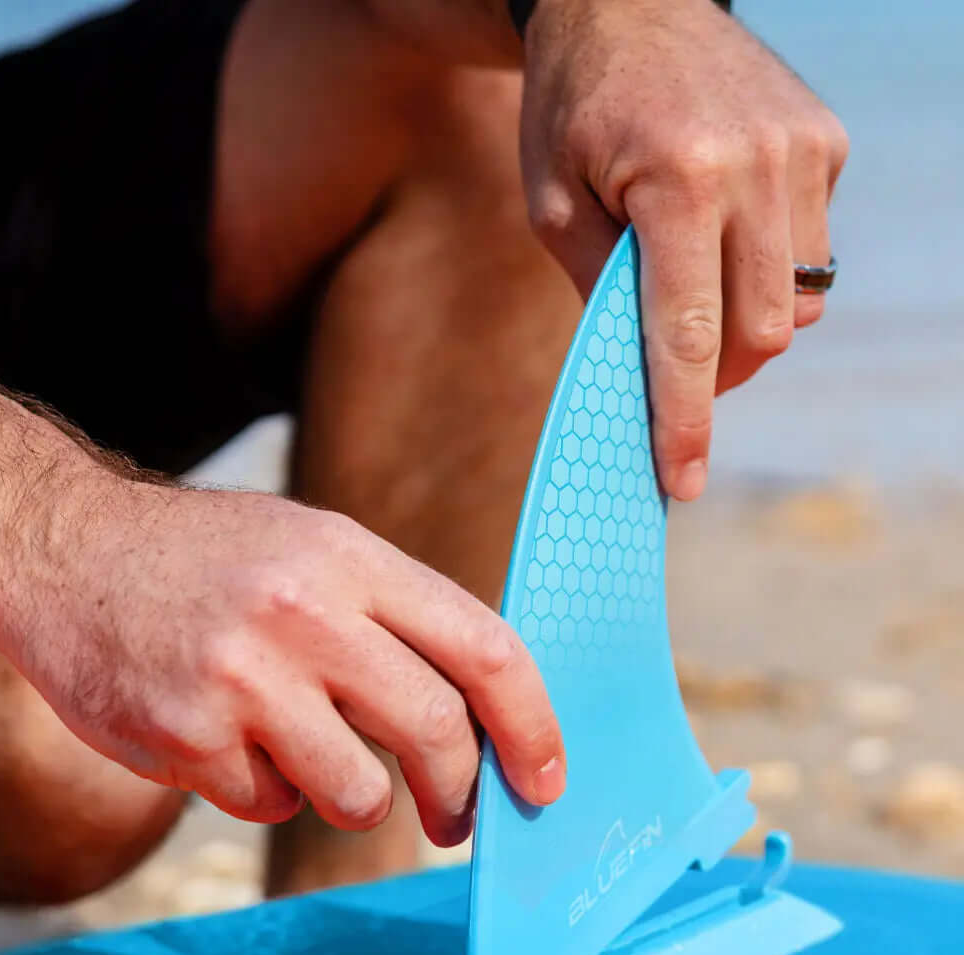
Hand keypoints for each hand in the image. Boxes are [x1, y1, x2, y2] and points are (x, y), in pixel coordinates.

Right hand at [0, 478, 565, 844]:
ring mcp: (241, 677)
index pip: (483, 646)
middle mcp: (302, 613)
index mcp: (349, 558)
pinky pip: (270, 805)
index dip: (532, 723)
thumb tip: (480, 716)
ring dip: (353, 795)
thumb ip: (393, 618)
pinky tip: (229, 741)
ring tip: (308, 753)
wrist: (66, 552)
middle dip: (460, 792)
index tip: (544, 778)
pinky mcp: (186, 735)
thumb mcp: (312, 548)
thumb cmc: (207, 560)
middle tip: (456, 817)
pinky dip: (269, 791)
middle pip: (436, 731)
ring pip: (357, 792)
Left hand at [519, 0, 848, 499]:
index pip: (687, 333)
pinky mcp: (825, 144)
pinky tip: (724, 230)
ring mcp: (801, 151)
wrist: (626, 1)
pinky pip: (812, 253)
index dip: (683, 419)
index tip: (683, 481)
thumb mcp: (554, 207)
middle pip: (761, 333)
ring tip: (692, 282)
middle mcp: (755, 164)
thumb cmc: (573, 111)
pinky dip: (767, 272)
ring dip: (744, 324)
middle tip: (672, 369)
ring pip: (797, 303)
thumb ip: (603, 295)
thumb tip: (644, 383)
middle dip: (718, 374)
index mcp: (676, 178)